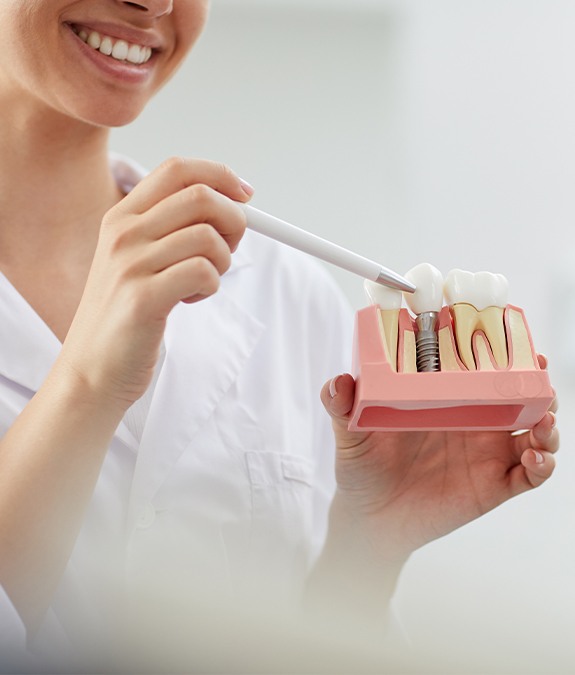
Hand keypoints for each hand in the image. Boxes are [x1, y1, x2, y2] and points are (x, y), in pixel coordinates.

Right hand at [60, 157, 252, 410]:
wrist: (92, 370)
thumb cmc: (124, 316)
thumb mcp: (137, 260)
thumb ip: (172, 230)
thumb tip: (232, 205)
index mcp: (121, 217)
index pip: (178, 169)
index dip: (221, 176)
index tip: (245, 195)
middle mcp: (123, 233)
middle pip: (201, 197)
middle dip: (233, 221)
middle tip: (227, 251)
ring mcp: (130, 264)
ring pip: (208, 237)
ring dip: (221, 262)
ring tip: (201, 283)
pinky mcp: (143, 298)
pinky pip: (204, 272)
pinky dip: (211, 286)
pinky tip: (190, 299)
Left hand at [320, 356, 558, 562]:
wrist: (370, 518)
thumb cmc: (363, 467)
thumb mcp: (351, 432)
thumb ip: (342, 406)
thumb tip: (338, 382)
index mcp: (445, 399)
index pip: (480, 368)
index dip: (502, 351)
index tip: (512, 334)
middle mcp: (473, 420)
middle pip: (519, 394)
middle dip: (537, 381)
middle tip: (539, 372)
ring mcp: (487, 452)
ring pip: (535, 430)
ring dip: (548, 421)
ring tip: (543, 421)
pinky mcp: (494, 484)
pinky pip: (530, 473)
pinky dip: (543, 463)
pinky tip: (534, 456)